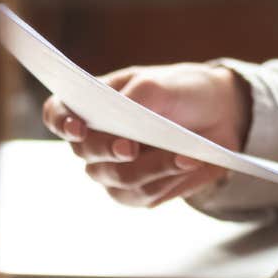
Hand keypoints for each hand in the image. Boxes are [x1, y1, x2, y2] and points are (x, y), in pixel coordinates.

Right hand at [43, 63, 251, 206]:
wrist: (219, 113)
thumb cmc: (182, 91)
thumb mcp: (166, 82)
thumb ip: (140, 94)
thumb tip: (123, 110)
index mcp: (93, 104)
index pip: (57, 114)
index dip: (61, 122)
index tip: (78, 127)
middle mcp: (96, 140)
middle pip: (86, 152)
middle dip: (110, 149)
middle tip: (131, 146)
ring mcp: (114, 169)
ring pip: (119, 178)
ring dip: (153, 167)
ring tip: (185, 156)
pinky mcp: (138, 192)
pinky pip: (145, 194)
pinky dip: (168, 180)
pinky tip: (190, 164)